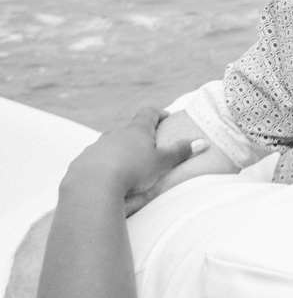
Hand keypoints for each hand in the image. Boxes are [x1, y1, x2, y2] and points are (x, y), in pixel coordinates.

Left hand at [66, 108, 208, 198]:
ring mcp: (98, 146)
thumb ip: (181, 152)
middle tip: (151, 147)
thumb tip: (203, 142)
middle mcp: (115, 134)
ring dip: (121, 151)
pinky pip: (98, 159)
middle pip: (130, 130)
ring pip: (112, 144)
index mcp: (137, 130)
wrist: (93, 184)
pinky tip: (110, 177)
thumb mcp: (162, 162)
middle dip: (140, 137)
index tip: (166, 117)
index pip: (149, 113)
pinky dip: (106, 164)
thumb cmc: (133, 170)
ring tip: (130, 166)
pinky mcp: (84, 161)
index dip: (158, 114)